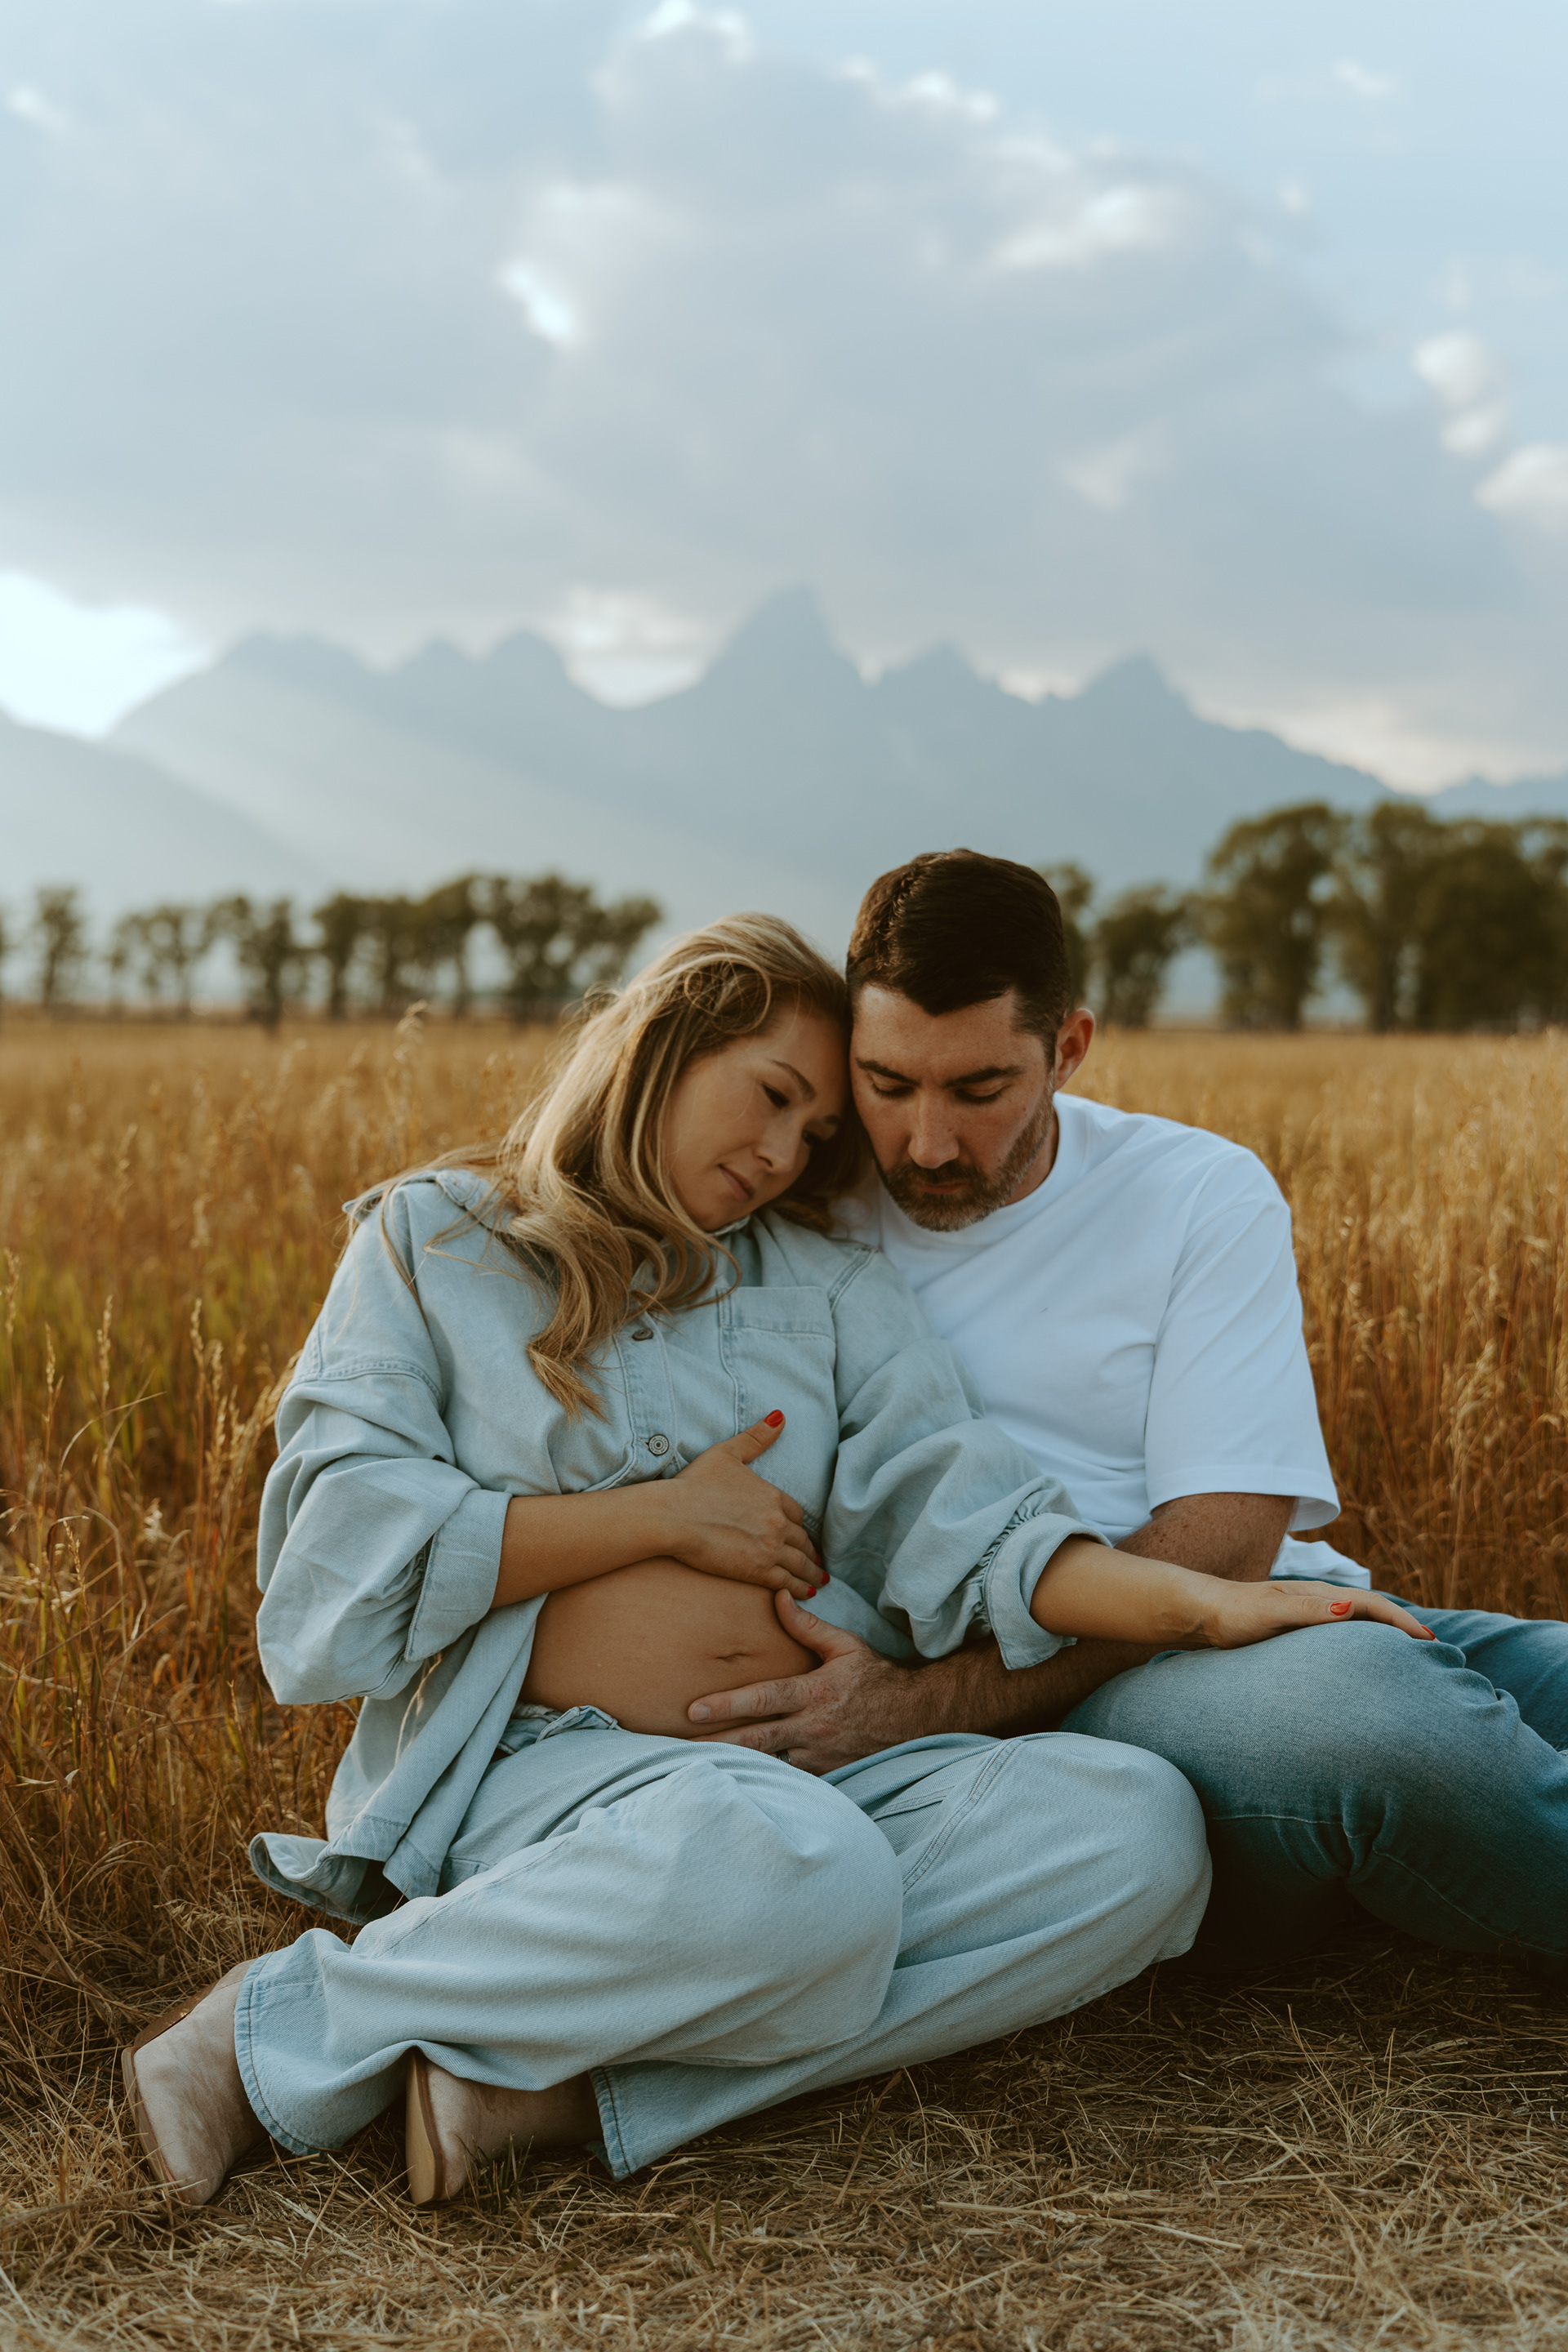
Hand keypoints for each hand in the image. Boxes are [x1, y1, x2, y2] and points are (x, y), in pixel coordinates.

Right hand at [653, 1414, 824, 1599]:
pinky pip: (787, 1581)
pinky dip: (801, 1588)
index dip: (799, 1525)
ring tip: (818, 1581)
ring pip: (800, 1563)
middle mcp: (776, 1522)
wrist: (674, 1516)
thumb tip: (780, 1416)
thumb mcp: (727, 1453)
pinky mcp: (757, 1571)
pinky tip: (807, 1592)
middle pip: (802, 1540)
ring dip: (811, 1573)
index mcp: (772, 1496)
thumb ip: (756, 1438)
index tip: (802, 1533)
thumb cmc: (695, 1484)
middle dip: (809, 1550)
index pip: (796, 1513)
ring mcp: (769, 1548)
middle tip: (816, 1562)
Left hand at [685, 1591, 928, 1771]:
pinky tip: (736, 1782)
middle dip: (716, 1744)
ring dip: (736, 1765)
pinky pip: (789, 1778)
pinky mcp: (826, 1775)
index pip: (764, 1699)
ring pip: (770, 1764)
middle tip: (677, 1747)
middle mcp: (813, 1727)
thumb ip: (807, 1626)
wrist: (917, 1717)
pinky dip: (764, 1779)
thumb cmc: (876, 1678)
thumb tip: (778, 1596)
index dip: (727, 1705)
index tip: (693, 1710)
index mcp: (815, 1693)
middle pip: (757, 1740)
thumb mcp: (846, 1646)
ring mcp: (819, 1756)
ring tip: (696, 1767)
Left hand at [1193, 1579, 1433, 1649]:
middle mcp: (1319, 1600)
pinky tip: (1366, 1655)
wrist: (1204, 1612)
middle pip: (1372, 1610)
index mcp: (1319, 1596)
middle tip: (1433, 1648)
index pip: (1371, 1605)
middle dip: (1403, 1626)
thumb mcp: (1272, 1613)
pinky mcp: (1300, 1626)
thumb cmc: (1236, 1614)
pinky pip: (1343, 1631)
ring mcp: (1310, 1611)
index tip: (1428, 1640)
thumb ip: (1308, 1611)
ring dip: (1387, 1632)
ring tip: (1411, 1653)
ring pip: (1360, 1619)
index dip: (1401, 1622)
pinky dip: (1364, 1639)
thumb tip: (1349, 1609)